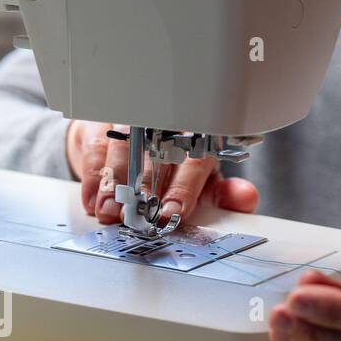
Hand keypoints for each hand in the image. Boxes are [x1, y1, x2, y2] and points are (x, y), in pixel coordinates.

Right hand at [67, 120, 259, 225]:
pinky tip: (94, 201)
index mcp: (196, 139)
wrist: (127, 142)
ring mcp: (130, 123)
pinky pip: (95, 149)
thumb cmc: (169, 166)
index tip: (173, 213)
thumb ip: (222, 194)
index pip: (194, 160)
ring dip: (115, 185)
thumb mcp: (200, 182)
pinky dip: (93, 178)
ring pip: (123, 150)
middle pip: (155, 155)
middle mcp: (164, 126)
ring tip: (111, 213)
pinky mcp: (101, 127)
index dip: (184, 189)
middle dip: (145, 190)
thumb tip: (247, 198)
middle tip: (138, 217)